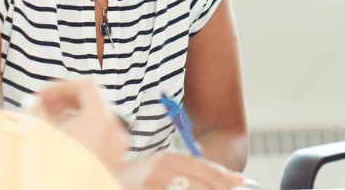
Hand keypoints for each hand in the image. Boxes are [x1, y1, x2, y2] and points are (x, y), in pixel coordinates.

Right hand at [27, 80, 127, 172]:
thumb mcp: (37, 133)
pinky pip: (99, 137)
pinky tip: (57, 140)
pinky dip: (80, 132)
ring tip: (45, 123)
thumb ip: (36, 109)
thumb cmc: (50, 169)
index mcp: (102, 118)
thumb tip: (34, 100)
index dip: (60, 86)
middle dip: (65, 100)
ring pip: (96, 120)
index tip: (40, 95)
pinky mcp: (112, 163)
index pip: (86, 86)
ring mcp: (117, 149)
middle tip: (41, 105)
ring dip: (70, 116)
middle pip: (93, 102)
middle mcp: (116, 131)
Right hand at [116, 150, 244, 189]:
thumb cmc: (140, 177)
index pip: (202, 167)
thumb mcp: (163, 168)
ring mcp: (151, 183)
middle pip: (198, 183)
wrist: (103, 177)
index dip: (223, 176)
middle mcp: (160, 169)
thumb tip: (221, 180)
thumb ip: (185, 171)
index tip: (240, 182)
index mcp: (168, 158)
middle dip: (217, 188)